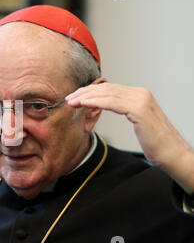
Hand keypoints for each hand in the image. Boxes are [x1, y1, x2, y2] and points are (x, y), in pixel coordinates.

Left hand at [66, 81, 193, 193]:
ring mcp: (141, 100)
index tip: (75, 97)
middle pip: (105, 88)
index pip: (109, 88)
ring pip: (106, 94)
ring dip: (86, 97)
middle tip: (69, 98)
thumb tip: (106, 107)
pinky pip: (112, 102)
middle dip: (84, 92)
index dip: (89, 91)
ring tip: (71, 102)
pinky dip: (95, 102)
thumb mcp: (137, 122)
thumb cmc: (156, 143)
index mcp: (139, 95)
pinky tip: (84, 104)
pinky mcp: (139, 110)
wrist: (173, 154)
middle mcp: (140, 94)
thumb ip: (124, 110)